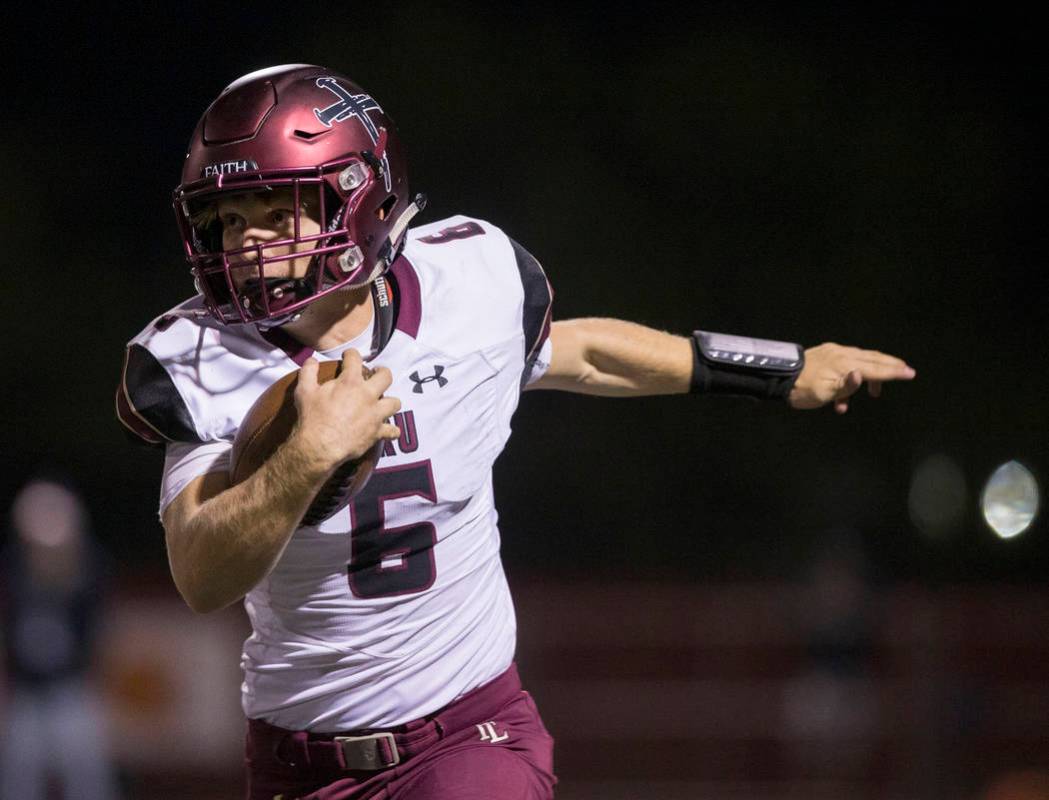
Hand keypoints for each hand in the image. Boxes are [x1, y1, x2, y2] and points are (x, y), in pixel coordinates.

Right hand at [292, 350, 401, 468]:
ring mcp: (375, 414)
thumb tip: (312, 360)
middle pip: (386, 376)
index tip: (348, 356)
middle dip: (382, 372)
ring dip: (390, 402)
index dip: (351, 354)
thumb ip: (308, 372)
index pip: (355, 358)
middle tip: (376, 374)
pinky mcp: (377, 432)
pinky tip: (387, 430)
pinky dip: (391, 431)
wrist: (320, 447)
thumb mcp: (304, 391)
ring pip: (395, 403)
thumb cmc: (312, 418)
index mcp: (350, 382)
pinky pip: (393, 431)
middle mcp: (368, 395)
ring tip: (383, 403)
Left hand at [788, 343, 915, 413]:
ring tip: (873, 394)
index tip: (910, 373)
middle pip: (872, 358)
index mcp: (844, 364)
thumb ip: (846, 385)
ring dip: (870, 375)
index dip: (893, 372)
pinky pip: (847, 361)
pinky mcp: (826, 352)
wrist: (779, 377)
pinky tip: (847, 391)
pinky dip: (853, 374)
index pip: (875, 369)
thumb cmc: (802, 390)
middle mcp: (842, 354)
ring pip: (860, 360)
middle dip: (890, 365)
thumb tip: (863, 375)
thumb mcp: (824, 394)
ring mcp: (833, 351)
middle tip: (904, 370)